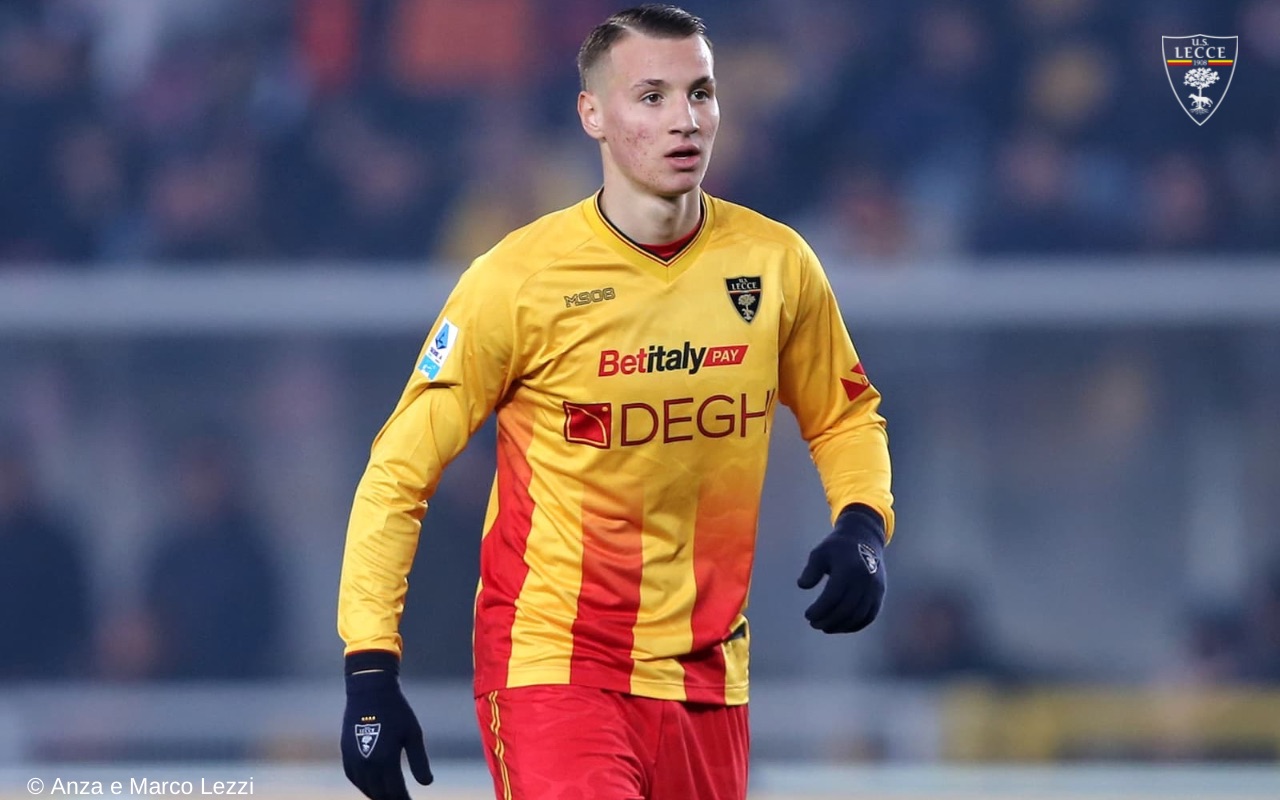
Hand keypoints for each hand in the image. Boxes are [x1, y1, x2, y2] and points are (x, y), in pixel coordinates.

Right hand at [342, 652, 433, 799]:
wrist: (370, 691)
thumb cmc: (397, 711)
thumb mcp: (413, 734)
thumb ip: (419, 762)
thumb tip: (427, 784)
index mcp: (385, 760)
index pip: (396, 793)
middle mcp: (367, 764)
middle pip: (380, 794)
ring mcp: (353, 760)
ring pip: (366, 789)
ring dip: (379, 796)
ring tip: (392, 797)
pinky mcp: (346, 754)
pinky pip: (355, 778)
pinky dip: (365, 786)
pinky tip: (375, 787)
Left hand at [797, 504, 886, 632]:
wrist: (864, 539)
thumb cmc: (836, 548)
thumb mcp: (819, 553)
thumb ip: (811, 570)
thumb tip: (802, 585)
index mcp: (848, 569)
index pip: (833, 597)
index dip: (819, 610)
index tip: (807, 615)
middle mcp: (865, 579)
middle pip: (845, 609)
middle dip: (828, 620)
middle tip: (814, 624)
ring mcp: (875, 588)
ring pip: (858, 615)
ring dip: (840, 626)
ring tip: (825, 627)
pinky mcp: (880, 593)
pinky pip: (870, 616)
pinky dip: (855, 625)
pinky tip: (841, 627)